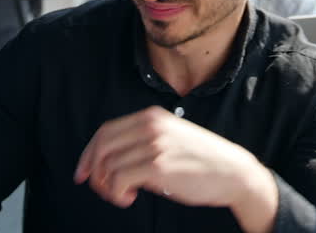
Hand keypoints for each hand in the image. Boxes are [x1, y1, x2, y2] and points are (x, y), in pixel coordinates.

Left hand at [74, 106, 276, 229]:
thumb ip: (143, 141)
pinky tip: (130, 198)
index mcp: (151, 116)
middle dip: (94, 172)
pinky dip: (117, 194)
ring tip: (124, 195)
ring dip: (108, 187)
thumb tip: (109, 162)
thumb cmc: (202, 161)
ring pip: (108, 166)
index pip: (105, 131)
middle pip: (102, 148)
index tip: (82, 173)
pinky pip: (119, 180)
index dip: (88, 154)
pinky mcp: (158, 166)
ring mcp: (154, 145)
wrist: (233, 172)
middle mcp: (150, 126)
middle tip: (103, 189)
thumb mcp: (171, 138)